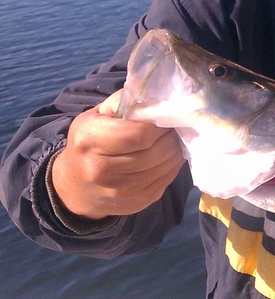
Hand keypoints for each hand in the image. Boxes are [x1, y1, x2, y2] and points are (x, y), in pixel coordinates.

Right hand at [51, 91, 184, 218]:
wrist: (75, 185)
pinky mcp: (137, 202)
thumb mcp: (98, 115)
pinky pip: (168, 178)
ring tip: (171, 138)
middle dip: (171, 135)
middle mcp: (100, 170)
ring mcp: (120, 190)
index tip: (164, 114)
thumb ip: (127, 102)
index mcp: (89, 141)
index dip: (158, 122)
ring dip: (175, 148)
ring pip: (166, 164)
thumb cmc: (91, 140)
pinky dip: (173, 164)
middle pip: (157, 150)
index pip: (140, 133)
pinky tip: (166, 155)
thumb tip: (160, 96)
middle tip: (172, 125)